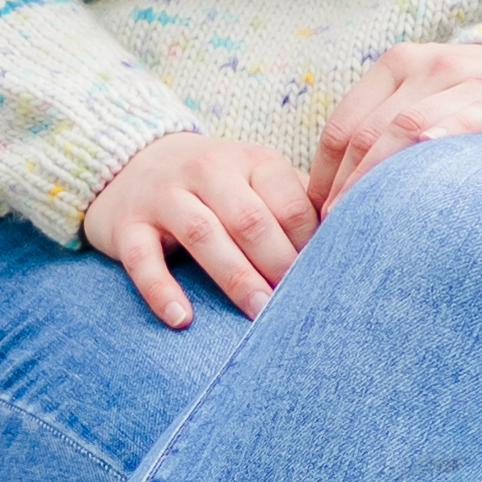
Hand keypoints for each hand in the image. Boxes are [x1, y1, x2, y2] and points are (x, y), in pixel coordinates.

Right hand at [80, 131, 319, 328]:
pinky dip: (161, 290)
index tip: (323, 280)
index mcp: (251, 160)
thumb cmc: (214, 187)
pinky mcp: (126, 224)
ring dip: (235, 277)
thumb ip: (296, 205)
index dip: (309, 245)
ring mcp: (164, 195)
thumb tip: (354, 242)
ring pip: (203, 234)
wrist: (131, 163)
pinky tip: (182, 320)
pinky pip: (142, 258)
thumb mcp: (255, 181)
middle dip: (277, 264)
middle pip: (250, 218)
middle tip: (299, 307)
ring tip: (259, 314)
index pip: (290, 202)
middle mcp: (207, 170)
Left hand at [310, 41, 481, 211]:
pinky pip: (465, 121)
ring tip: (364, 227)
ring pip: (405, 130)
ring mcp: (467, 78)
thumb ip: (388, 132)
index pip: (344, 127)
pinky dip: (440, 140)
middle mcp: (428, 65)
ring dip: (378, 182)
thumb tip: (331, 199)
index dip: (324, 177)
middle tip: (335, 236)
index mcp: (398, 64)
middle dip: (346, 189)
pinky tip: (423, 167)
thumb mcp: (431, 103)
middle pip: (368, 134)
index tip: (320, 220)